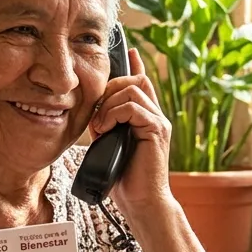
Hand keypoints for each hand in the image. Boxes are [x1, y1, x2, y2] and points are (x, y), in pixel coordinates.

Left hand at [88, 48, 171, 217]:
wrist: (141, 202)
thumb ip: (106, 125)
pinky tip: (106, 130)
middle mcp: (155, 115)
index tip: (129, 49)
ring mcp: (158, 121)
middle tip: (97, 116)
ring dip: (108, 105)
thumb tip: (92, 113)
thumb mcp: (108, 144)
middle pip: (134, 79)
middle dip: (109, 90)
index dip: (135, 64)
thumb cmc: (124, 178)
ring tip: (100, 127)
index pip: (142, 81)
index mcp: (146, 117)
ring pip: (132, 90)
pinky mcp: (157, 130)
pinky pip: (133, 107)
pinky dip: (114, 115)